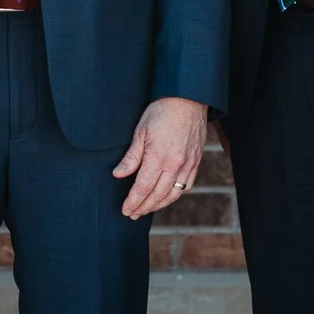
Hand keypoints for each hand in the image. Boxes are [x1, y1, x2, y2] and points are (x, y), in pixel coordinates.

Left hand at [115, 96, 208, 218]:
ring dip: (158, 205)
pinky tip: (166, 197)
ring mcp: (188, 165)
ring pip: (173, 194)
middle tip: (132, 214)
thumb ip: (131, 156)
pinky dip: (175, 195)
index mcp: (158, 157)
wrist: (188, 99)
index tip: (125, 210)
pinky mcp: (196, 162)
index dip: (133, 201)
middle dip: (143, 207)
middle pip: (157, 195)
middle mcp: (175, 165)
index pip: (143, 187)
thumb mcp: (140, 131)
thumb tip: (118, 174)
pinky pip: (186, 186)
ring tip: (146, 209)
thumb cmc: (161, 111)